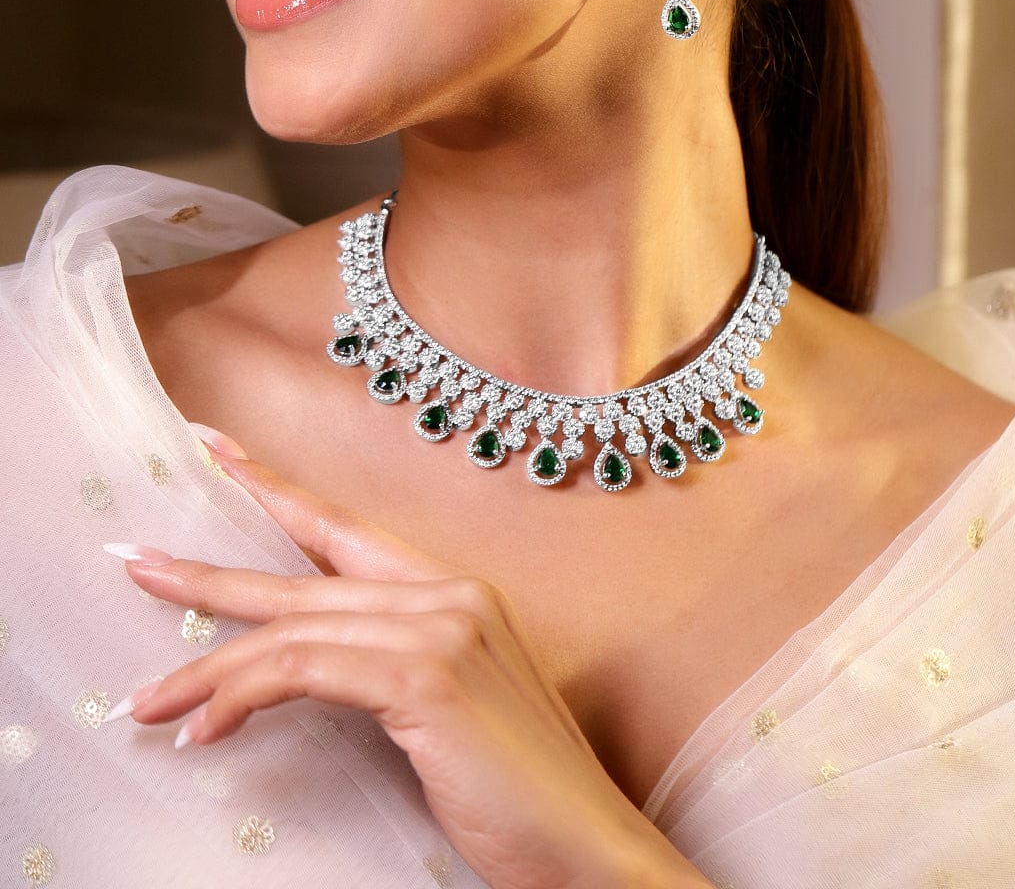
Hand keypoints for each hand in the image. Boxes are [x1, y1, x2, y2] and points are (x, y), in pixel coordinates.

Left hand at [108, 433, 707, 888]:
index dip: (277, 490)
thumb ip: (391, 669)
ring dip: (208, 668)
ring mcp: (442, 627)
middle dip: (210, 576)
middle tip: (138, 564)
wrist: (590, 849)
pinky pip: (305, 669)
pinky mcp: (427, 675)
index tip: (217, 452)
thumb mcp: (448, 713)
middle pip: (303, 575)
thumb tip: (306, 668)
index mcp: (457, 593)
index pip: (347, 529)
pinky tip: (207, 730)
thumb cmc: (521, 794)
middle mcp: (450, 593)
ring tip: (152, 702)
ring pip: (293, 628)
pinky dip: (243, 696)